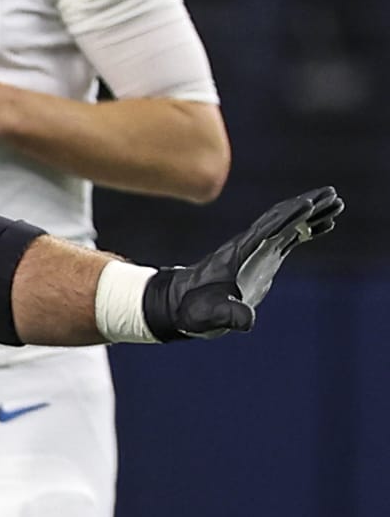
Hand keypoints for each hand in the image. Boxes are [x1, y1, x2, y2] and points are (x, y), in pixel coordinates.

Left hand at [140, 186, 341, 338]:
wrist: (180, 304)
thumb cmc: (192, 308)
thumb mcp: (208, 315)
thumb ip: (228, 316)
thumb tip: (247, 322)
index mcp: (237, 254)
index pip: (265, 230)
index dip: (286, 217)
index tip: (308, 205)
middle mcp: (247, 246)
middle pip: (279, 219)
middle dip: (305, 206)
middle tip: (331, 194)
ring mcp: (255, 251)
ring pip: (285, 224)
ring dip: (310, 213)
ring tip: (336, 202)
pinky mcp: (260, 258)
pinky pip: (286, 237)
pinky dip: (305, 229)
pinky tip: (324, 224)